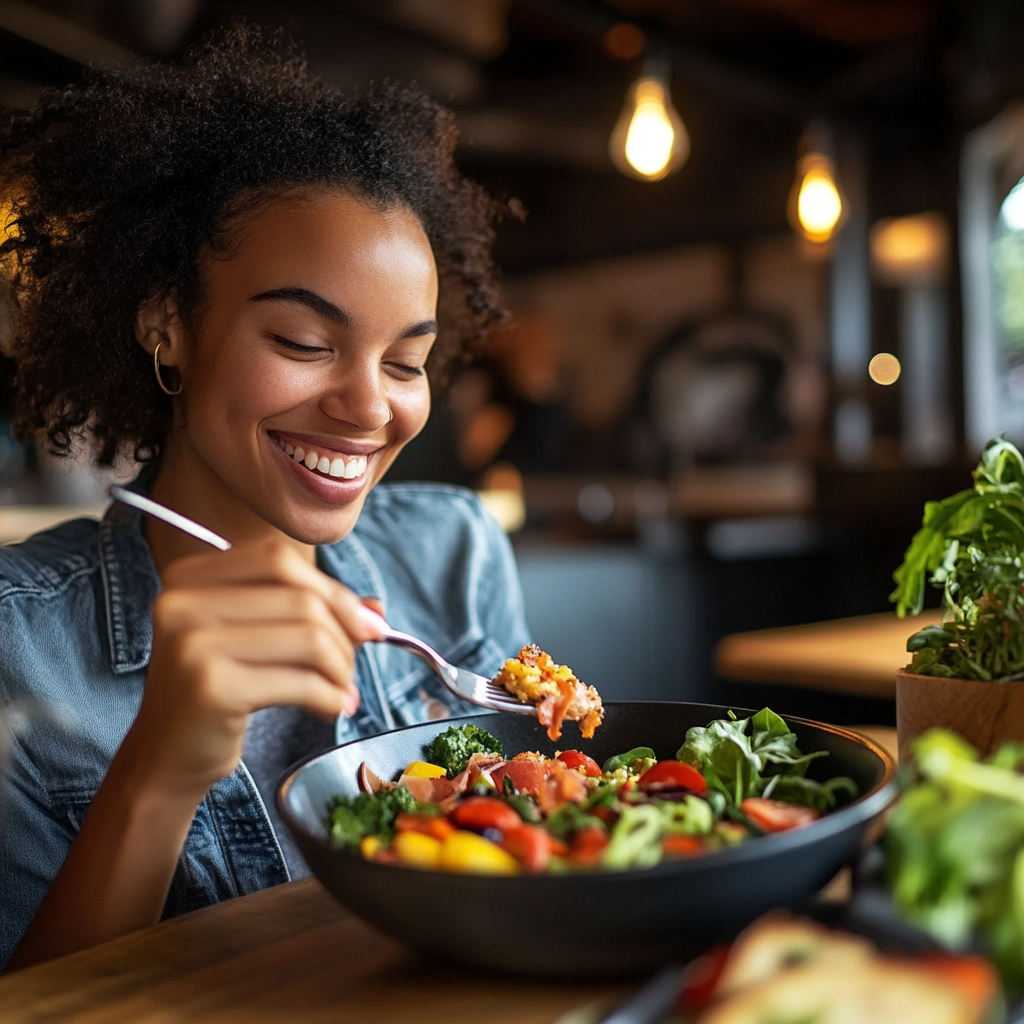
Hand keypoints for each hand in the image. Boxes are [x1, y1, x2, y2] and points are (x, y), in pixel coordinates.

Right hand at [126, 540, 383, 800]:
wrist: (164, 759)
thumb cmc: (218, 693)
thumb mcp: (258, 642)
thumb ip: (311, 615)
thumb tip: (377, 609)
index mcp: (189, 577)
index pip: (280, 560)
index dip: (333, 589)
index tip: (367, 623)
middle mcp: (182, 602)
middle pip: (300, 596)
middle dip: (345, 632)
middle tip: (354, 666)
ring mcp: (192, 643)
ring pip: (309, 636)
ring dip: (341, 668)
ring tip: (342, 692)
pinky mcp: (210, 687)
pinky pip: (301, 681)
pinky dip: (330, 696)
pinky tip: (332, 708)